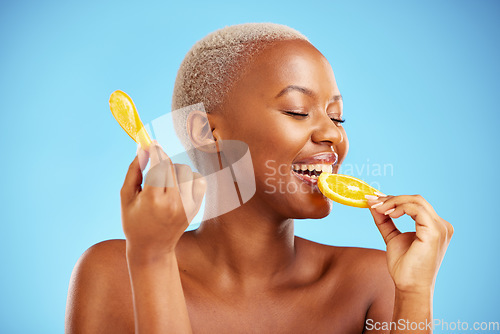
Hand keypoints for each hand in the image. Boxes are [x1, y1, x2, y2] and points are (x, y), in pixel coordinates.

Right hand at [120, 141, 205, 258]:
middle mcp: (174, 202)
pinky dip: (188, 178)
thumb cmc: (134, 222)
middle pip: (172, 166)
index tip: (151, 143)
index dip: (155, 151)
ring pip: (185, 171)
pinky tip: (178, 186)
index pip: (159, 165)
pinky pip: (198, 180)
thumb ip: (134, 170)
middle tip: (153, 163)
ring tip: (164, 183)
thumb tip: (142, 148)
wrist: (153, 249)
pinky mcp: (196, 207)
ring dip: (174, 170)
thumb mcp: (126, 196)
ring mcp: (188, 205)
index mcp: (153, 200)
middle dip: (161, 160)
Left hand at [366, 194, 452, 292]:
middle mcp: (441, 225)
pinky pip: (417, 209)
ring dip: (393, 202)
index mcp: (434, 227)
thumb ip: (385, 220)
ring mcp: (440, 228)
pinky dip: (400, 207)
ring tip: (378, 209)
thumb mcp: (392, 237)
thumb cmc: (404, 267)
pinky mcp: (435, 231)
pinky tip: (388, 214)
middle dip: (391, 198)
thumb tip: (373, 204)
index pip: (415, 204)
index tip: (373, 199)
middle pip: (416, 199)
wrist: (409, 286)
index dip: (393, 199)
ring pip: (416, 201)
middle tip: (372, 202)